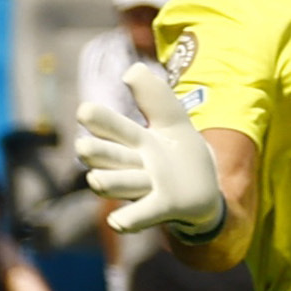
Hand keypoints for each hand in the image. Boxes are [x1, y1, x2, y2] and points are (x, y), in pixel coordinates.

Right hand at [74, 64, 226, 238]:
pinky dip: (128, 219)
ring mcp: (143, 188)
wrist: (206, 189)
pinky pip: (138, 215)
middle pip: (104, 156)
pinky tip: (118, 221)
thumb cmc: (182, 153)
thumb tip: (133, 69)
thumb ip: (156, 98)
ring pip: (117, 184)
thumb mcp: (174, 122)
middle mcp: (131, 164)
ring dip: (113, 182)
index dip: (99, 121)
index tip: (85, 111)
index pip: (110, 127)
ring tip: (101, 180)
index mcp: (134, 139)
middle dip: (96, 152)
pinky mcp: (160, 208)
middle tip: (84, 147)